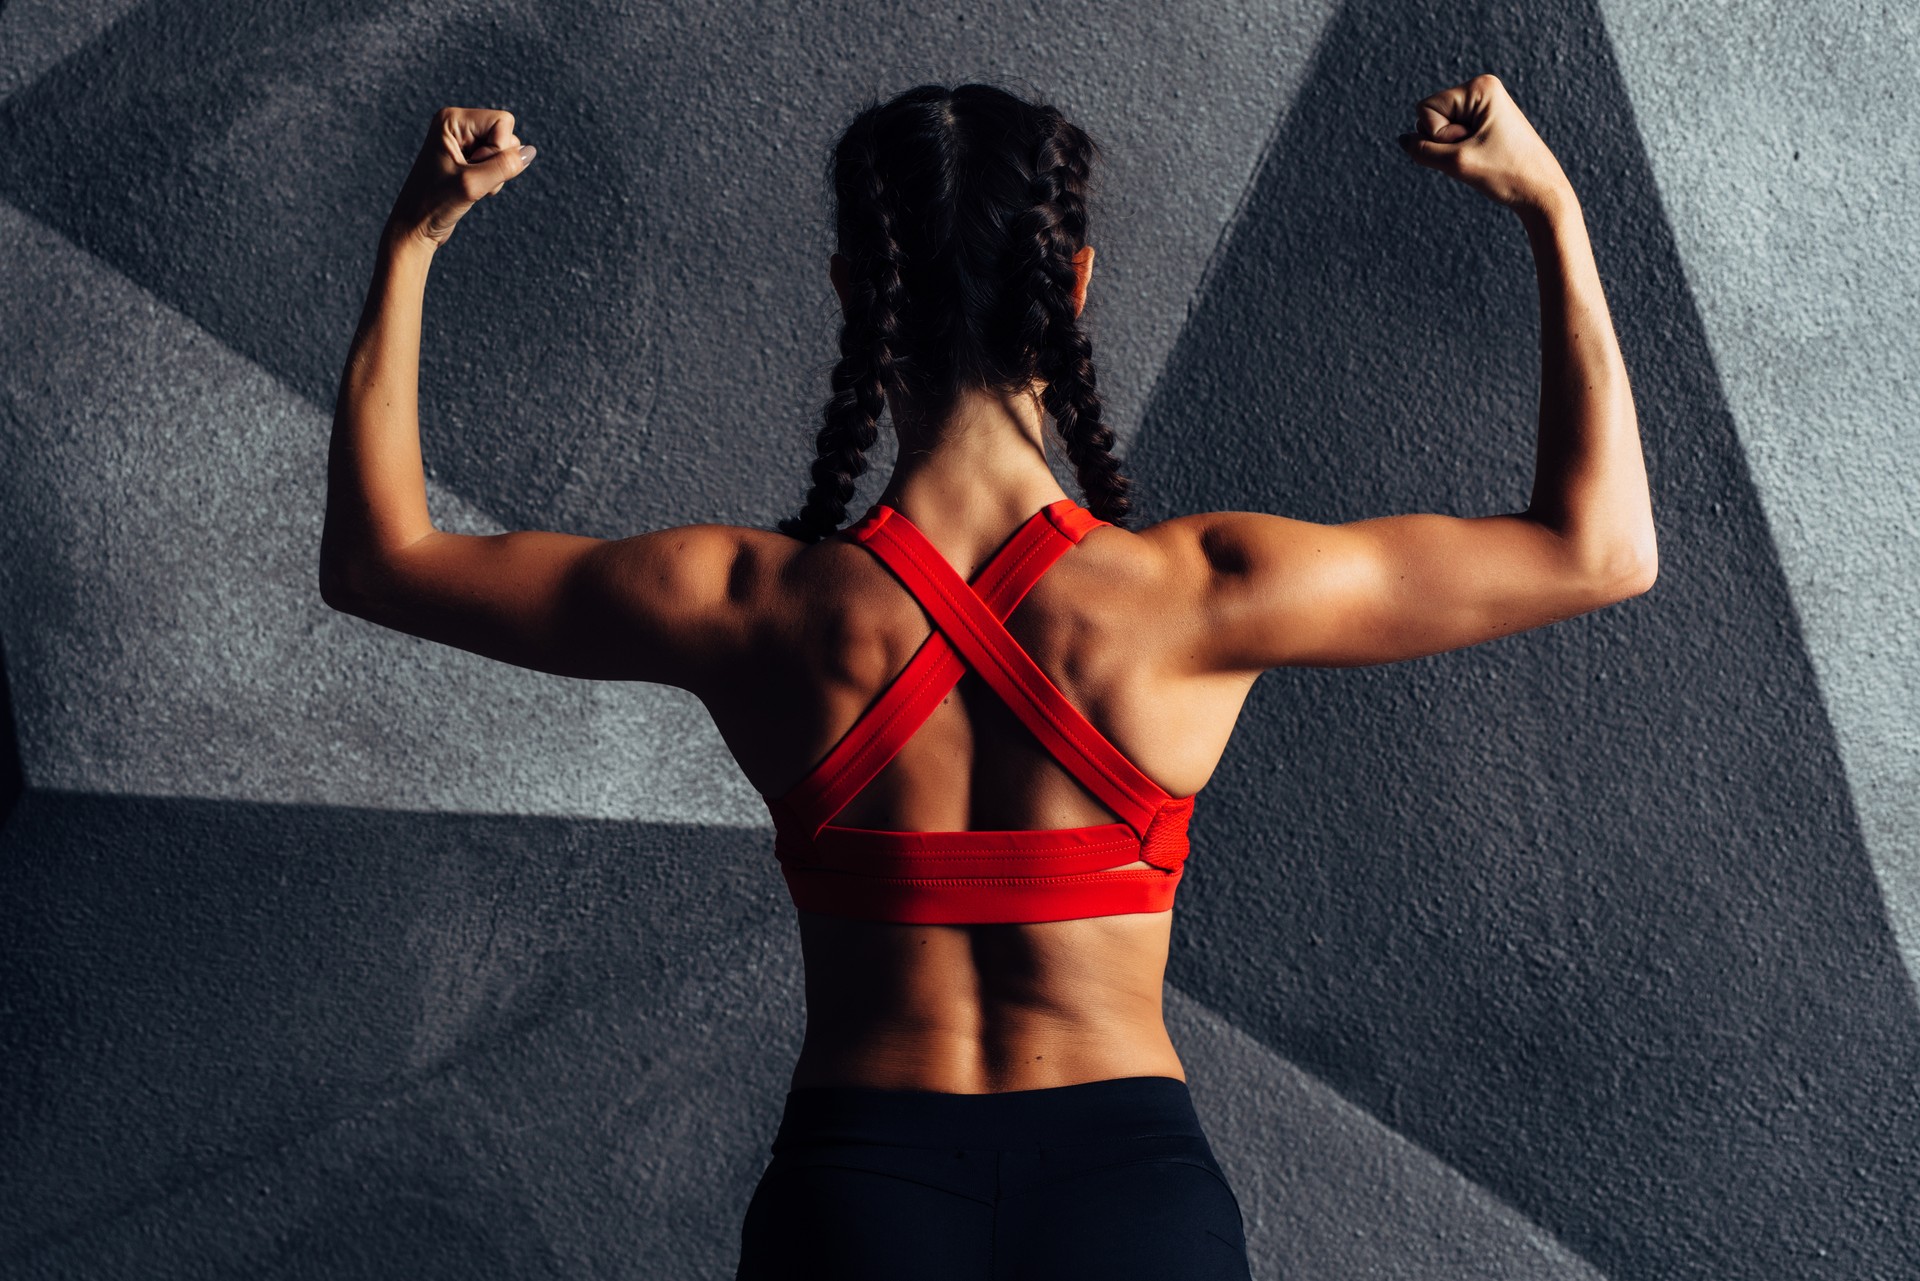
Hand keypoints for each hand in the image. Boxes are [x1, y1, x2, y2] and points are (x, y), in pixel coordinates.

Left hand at [383, 107, 536, 251]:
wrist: (415, 227)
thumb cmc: (434, 204)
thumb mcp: (473, 184)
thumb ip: (505, 166)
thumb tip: (530, 152)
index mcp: (452, 120)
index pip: (502, 121)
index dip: (498, 148)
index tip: (474, 166)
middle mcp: (457, 126)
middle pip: (506, 134)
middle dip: (498, 161)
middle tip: (471, 177)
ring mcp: (464, 142)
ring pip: (506, 151)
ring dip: (497, 174)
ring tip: (472, 186)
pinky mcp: (469, 159)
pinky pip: (499, 163)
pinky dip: (493, 180)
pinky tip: (473, 189)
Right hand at [1396, 74, 1570, 214]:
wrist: (1541, 192)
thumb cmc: (1506, 174)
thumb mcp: (1456, 163)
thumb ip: (1422, 150)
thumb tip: (1403, 140)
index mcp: (1481, 87)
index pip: (1425, 109)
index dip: (1438, 135)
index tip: (1470, 145)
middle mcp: (1483, 90)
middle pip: (1431, 116)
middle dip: (1444, 141)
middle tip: (1477, 152)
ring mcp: (1484, 106)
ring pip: (1440, 129)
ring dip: (1451, 150)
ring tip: (1482, 157)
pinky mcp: (1486, 122)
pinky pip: (1452, 136)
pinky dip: (1459, 152)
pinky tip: (1482, 158)